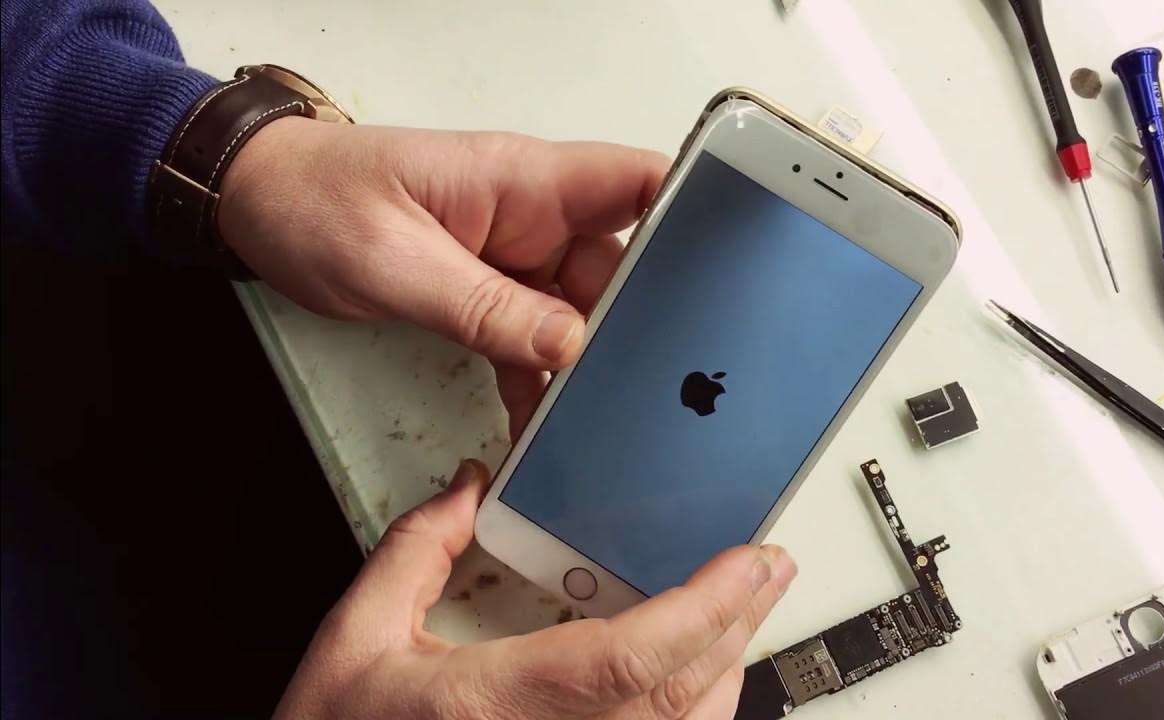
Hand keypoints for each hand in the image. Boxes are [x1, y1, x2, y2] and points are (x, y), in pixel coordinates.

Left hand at [218, 118, 667, 435]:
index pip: (637, 181)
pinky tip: (538, 421)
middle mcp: (532, 215)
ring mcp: (512, 253)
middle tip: (648, 391)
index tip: (725, 275)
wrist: (255, 205)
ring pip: (578, 313)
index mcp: (524, 182)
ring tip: (591, 422)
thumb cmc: (318, 202)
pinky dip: (536, 377)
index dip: (693, 215)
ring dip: (581, 365)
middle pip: (618, 270)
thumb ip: (484, 309)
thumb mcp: (397, 263)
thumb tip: (568, 348)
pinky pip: (532, 335)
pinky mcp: (487, 287)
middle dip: (634, 329)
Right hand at [276, 460, 796, 719]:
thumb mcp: (353, 638)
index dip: (704, 607)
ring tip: (745, 608)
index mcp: (496, 702)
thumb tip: (468, 488)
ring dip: (728, 666)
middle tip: (770, 568)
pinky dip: (699, 712)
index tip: (750, 561)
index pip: (630, 655)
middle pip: (681, 692)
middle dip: (739, 621)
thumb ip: (414, 551)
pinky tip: (702, 677)